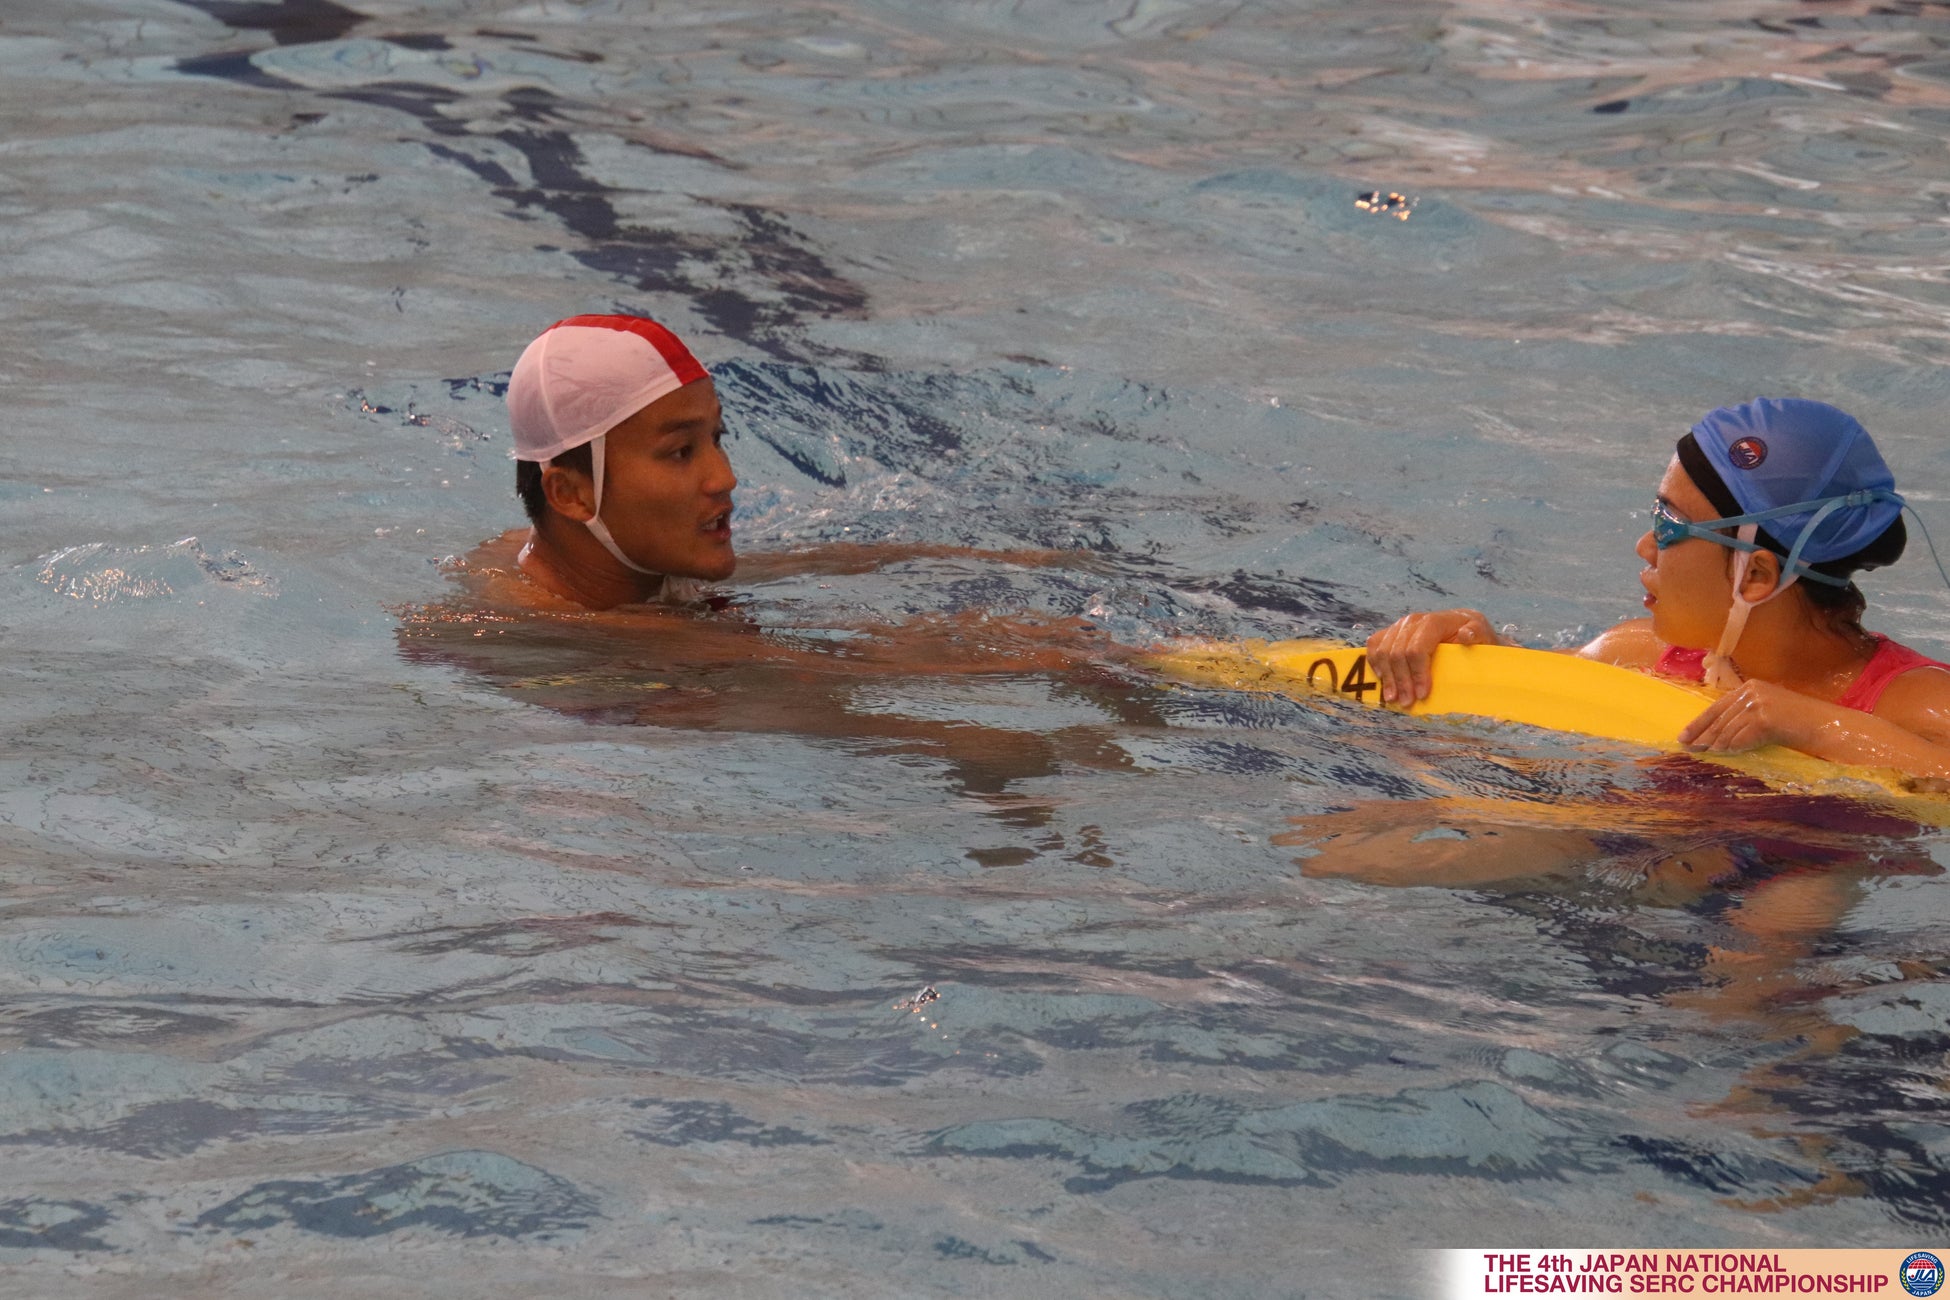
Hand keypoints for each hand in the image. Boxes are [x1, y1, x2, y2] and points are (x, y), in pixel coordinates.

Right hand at [1365, 609, 1496, 704]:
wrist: (1465, 629)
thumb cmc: (1475, 637)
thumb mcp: (1483, 634)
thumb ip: (1477, 633)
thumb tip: (1465, 635)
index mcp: (1435, 621)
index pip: (1417, 648)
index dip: (1417, 673)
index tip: (1423, 694)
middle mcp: (1413, 621)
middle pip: (1397, 652)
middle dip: (1401, 680)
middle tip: (1407, 702)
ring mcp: (1400, 626)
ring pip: (1383, 651)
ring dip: (1387, 677)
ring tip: (1393, 698)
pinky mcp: (1391, 633)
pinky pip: (1374, 646)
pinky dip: (1375, 664)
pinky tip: (1383, 680)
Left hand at [1677, 679, 1836, 753]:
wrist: (1824, 724)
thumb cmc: (1797, 721)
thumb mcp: (1767, 710)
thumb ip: (1743, 715)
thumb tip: (1714, 735)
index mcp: (1750, 687)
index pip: (1716, 706)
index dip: (1698, 722)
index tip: (1683, 735)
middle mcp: (1751, 692)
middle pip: (1719, 718)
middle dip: (1702, 735)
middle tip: (1688, 748)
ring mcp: (1757, 704)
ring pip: (1728, 729)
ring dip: (1715, 744)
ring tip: (1704, 753)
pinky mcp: (1764, 719)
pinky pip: (1741, 737)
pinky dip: (1732, 747)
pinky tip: (1724, 753)